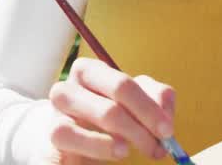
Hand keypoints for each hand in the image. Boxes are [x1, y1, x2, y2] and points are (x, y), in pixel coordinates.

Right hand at [43, 57, 175, 163]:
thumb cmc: (106, 120)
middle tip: (159, 146)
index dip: (148, 107)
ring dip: (126, 134)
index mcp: (90, 71)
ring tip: (133, 149)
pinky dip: (100, 146)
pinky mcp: (54, 137)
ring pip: (99, 115)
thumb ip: (154, 99)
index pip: (123, 83)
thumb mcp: (134, 104)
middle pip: (113, 99)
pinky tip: (118, 151)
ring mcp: (57, 112)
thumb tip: (165, 110)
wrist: (71, 146)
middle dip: (143, 122)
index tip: (167, 130)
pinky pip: (75, 138)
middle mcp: (69, 87)